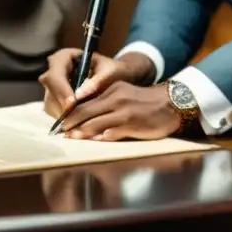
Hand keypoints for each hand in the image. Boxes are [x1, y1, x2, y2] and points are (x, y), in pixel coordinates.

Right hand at [39, 50, 153, 119]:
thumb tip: (79, 95)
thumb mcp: (110, 72)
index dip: (61, 89)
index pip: (55, 74)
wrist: (116, 77)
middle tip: (76, 118)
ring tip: (81, 121)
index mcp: (64, 57)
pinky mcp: (55, 100)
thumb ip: (97, 81)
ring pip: (50, 103)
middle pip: (50, 90)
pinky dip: (66, 119)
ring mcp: (53, 86)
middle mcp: (54, 71)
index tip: (73, 102)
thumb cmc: (114, 71)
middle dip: (62, 105)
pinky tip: (79, 123)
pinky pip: (55, 112)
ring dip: (63, 115)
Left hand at [58, 82, 180, 140]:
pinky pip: (110, 133)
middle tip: (59, 133)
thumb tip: (86, 119)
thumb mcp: (124, 94)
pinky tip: (93, 142)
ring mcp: (123, 111)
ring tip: (70, 139)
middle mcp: (115, 98)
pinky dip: (100, 138)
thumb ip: (107, 103)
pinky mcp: (131, 124)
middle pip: (86, 111)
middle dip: (70, 123)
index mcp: (112, 89)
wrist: (172, 103)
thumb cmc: (146, 102)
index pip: (86, 101)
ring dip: (81, 132)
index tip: (60, 122)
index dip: (71, 113)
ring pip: (94, 123)